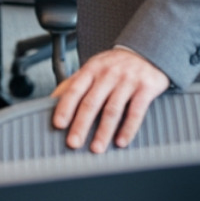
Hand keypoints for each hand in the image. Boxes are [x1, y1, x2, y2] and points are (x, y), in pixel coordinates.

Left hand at [49, 48, 169, 152]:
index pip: (75, 89)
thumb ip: (75, 83)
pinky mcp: (146, 88)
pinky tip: (121, 141)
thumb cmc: (115, 65)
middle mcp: (108, 74)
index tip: (59, 124)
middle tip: (73, 143)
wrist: (148, 52)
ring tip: (96, 148)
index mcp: (92, 69)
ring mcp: (128, 80)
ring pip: (113, 109)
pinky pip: (136, 112)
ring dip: (103, 131)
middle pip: (92, 102)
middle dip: (81, 124)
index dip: (66, 107)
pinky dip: (128, 129)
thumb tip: (52, 100)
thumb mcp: (93, 67)